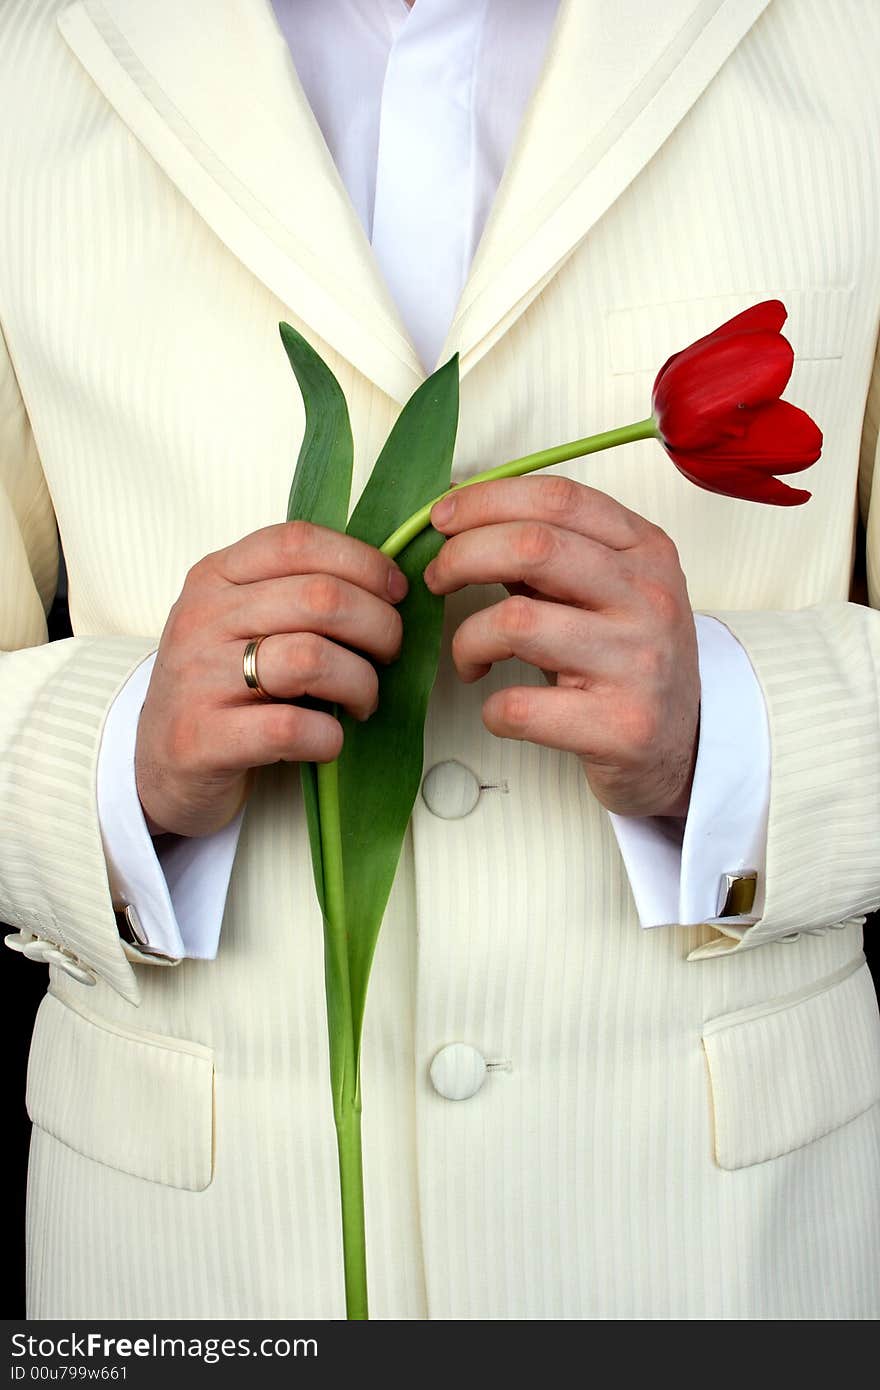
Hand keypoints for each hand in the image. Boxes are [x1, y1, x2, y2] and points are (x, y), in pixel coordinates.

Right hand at [135, 521, 408, 837]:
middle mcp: (201, 618)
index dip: (364, 563)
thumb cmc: (222, 687)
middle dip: (379, 627)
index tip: (396, 593)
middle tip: (389, 655)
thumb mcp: (243, 621)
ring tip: (363, 701)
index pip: (299, 542)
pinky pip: (291, 728)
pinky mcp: (201, 738)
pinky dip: (329, 736)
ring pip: (312, 659)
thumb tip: (390, 582)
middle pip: (321, 598)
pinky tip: (329, 740)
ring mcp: (196, 678)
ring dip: (361, 683)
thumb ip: (296, 592)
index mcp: (215, 576)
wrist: (158, 764)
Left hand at [423, 475, 700, 818]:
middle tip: (437, 578)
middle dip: (463, 556)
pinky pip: (520, 706)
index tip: (442, 519)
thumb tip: (462, 520)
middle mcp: (649, 598)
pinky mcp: (621, 727)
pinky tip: (499, 708)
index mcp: (646, 551)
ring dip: (467, 639)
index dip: (486, 500)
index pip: (558, 499)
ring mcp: (639, 663)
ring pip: (516, 622)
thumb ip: (548, 556)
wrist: (684, 748)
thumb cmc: (628, 661)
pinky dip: (490, 708)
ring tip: (469, 656)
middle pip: (533, 547)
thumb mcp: (607, 592)